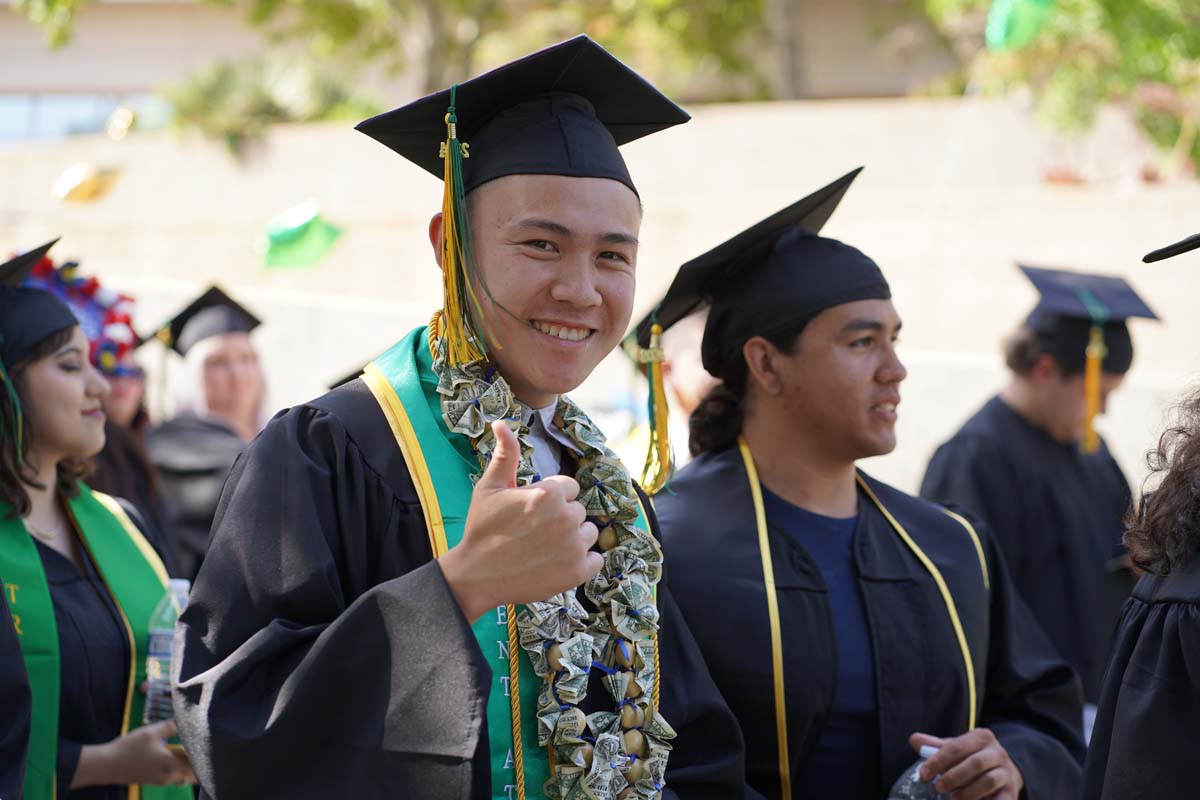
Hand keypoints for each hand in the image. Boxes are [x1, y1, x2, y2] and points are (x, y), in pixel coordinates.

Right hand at [74, 720, 194, 787]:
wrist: (106, 765)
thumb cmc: (129, 748)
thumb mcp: (151, 732)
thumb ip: (171, 726)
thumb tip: (187, 720)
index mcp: (172, 765)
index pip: (198, 765)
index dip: (206, 757)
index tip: (212, 747)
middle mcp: (169, 777)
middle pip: (193, 774)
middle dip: (200, 763)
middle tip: (203, 749)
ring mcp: (160, 781)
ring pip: (183, 778)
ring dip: (189, 768)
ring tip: (190, 752)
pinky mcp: (152, 781)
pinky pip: (173, 778)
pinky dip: (179, 771)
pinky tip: (175, 757)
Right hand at [439, 420, 601, 621]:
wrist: (476, 575)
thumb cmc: (482, 528)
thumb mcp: (490, 487)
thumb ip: (506, 454)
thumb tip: (501, 423)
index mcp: (550, 493)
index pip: (569, 488)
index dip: (550, 498)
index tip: (530, 511)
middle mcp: (567, 517)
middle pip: (578, 510)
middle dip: (561, 518)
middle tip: (533, 532)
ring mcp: (575, 546)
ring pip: (588, 533)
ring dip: (572, 539)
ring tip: (545, 547)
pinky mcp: (579, 571)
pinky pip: (595, 559)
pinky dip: (581, 562)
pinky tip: (557, 562)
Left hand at [910, 729, 1023, 799]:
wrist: (1004, 771)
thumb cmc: (972, 758)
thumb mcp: (956, 748)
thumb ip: (935, 745)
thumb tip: (914, 740)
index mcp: (981, 737)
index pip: (956, 747)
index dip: (938, 761)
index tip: (924, 774)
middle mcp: (997, 752)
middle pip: (974, 763)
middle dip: (953, 777)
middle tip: (938, 787)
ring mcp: (1007, 772)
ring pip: (988, 781)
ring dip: (968, 792)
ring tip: (953, 799)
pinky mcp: (1012, 791)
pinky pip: (1001, 799)